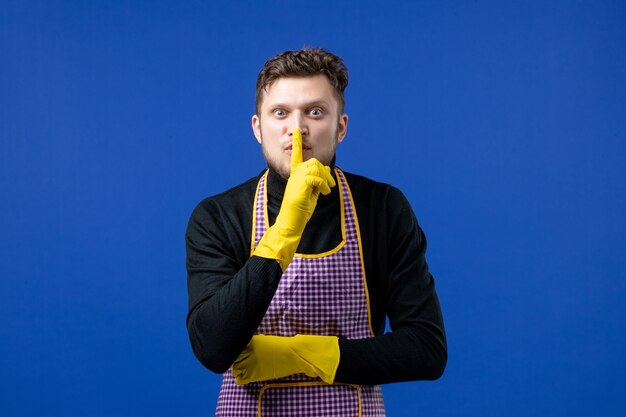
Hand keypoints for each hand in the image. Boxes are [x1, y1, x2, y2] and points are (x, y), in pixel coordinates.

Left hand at [231, 334, 339, 384]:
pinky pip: (239, 379)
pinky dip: (240, 379)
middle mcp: (247, 352)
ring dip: (237, 370)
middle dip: (235, 361)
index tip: (238, 354)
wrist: (292, 355)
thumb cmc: (281, 347)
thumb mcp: (265, 341)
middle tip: (241, 363)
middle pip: (232, 358)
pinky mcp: (253, 374)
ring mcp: (249, 363)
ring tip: (242, 370)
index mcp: (250, 342)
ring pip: (234, 369)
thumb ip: (253, 343)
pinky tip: (244, 377)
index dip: (235, 351)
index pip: (234, 347)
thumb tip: (246, 344)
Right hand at [253, 129, 335, 269]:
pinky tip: (324, 193)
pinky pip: (315, 177)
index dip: (296, 143)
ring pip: (315, 167)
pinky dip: (323, 185)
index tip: (296, 131)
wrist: (291, 221)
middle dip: (325, 171)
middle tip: (330, 184)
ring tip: (327, 190)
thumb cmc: (300, 209)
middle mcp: (294, 175)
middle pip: (313, 161)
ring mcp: (296, 180)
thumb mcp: (312, 192)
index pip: (296, 156)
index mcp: (296, 175)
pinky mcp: (300, 186)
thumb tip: (326, 169)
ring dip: (325, 178)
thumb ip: (317, 180)